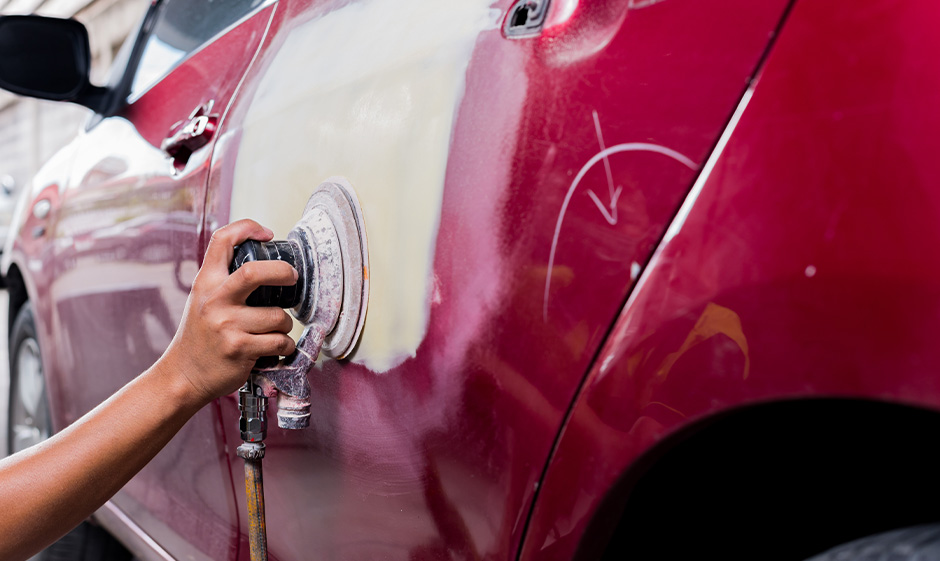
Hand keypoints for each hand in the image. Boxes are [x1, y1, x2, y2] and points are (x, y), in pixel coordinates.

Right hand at [163, 219, 296, 405]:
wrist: (183, 375)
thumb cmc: (201, 335)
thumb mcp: (203, 299)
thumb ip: (225, 280)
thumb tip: (264, 260)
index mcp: (206, 282)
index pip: (223, 241)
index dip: (248, 228)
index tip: (268, 234)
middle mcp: (214, 300)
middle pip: (254, 272)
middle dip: (282, 271)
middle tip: (292, 277)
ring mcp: (227, 325)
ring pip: (277, 316)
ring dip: (285, 325)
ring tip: (275, 330)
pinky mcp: (240, 349)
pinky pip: (279, 342)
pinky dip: (285, 345)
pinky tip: (275, 348)